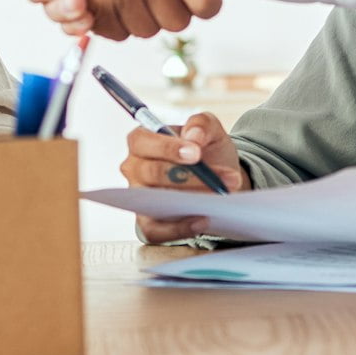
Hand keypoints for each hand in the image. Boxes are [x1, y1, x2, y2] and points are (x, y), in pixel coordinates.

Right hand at [119, 112, 247, 243]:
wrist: (217, 178)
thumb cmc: (205, 150)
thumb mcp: (209, 129)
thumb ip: (201, 123)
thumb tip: (193, 137)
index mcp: (142, 141)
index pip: (143, 142)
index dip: (168, 148)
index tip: (196, 153)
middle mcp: (134, 169)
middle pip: (152, 173)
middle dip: (190, 177)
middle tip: (221, 179)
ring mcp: (138, 198)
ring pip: (155, 202)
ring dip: (189, 202)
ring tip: (218, 198)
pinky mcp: (148, 223)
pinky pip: (157, 230)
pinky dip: (180, 228)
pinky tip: (202, 220)